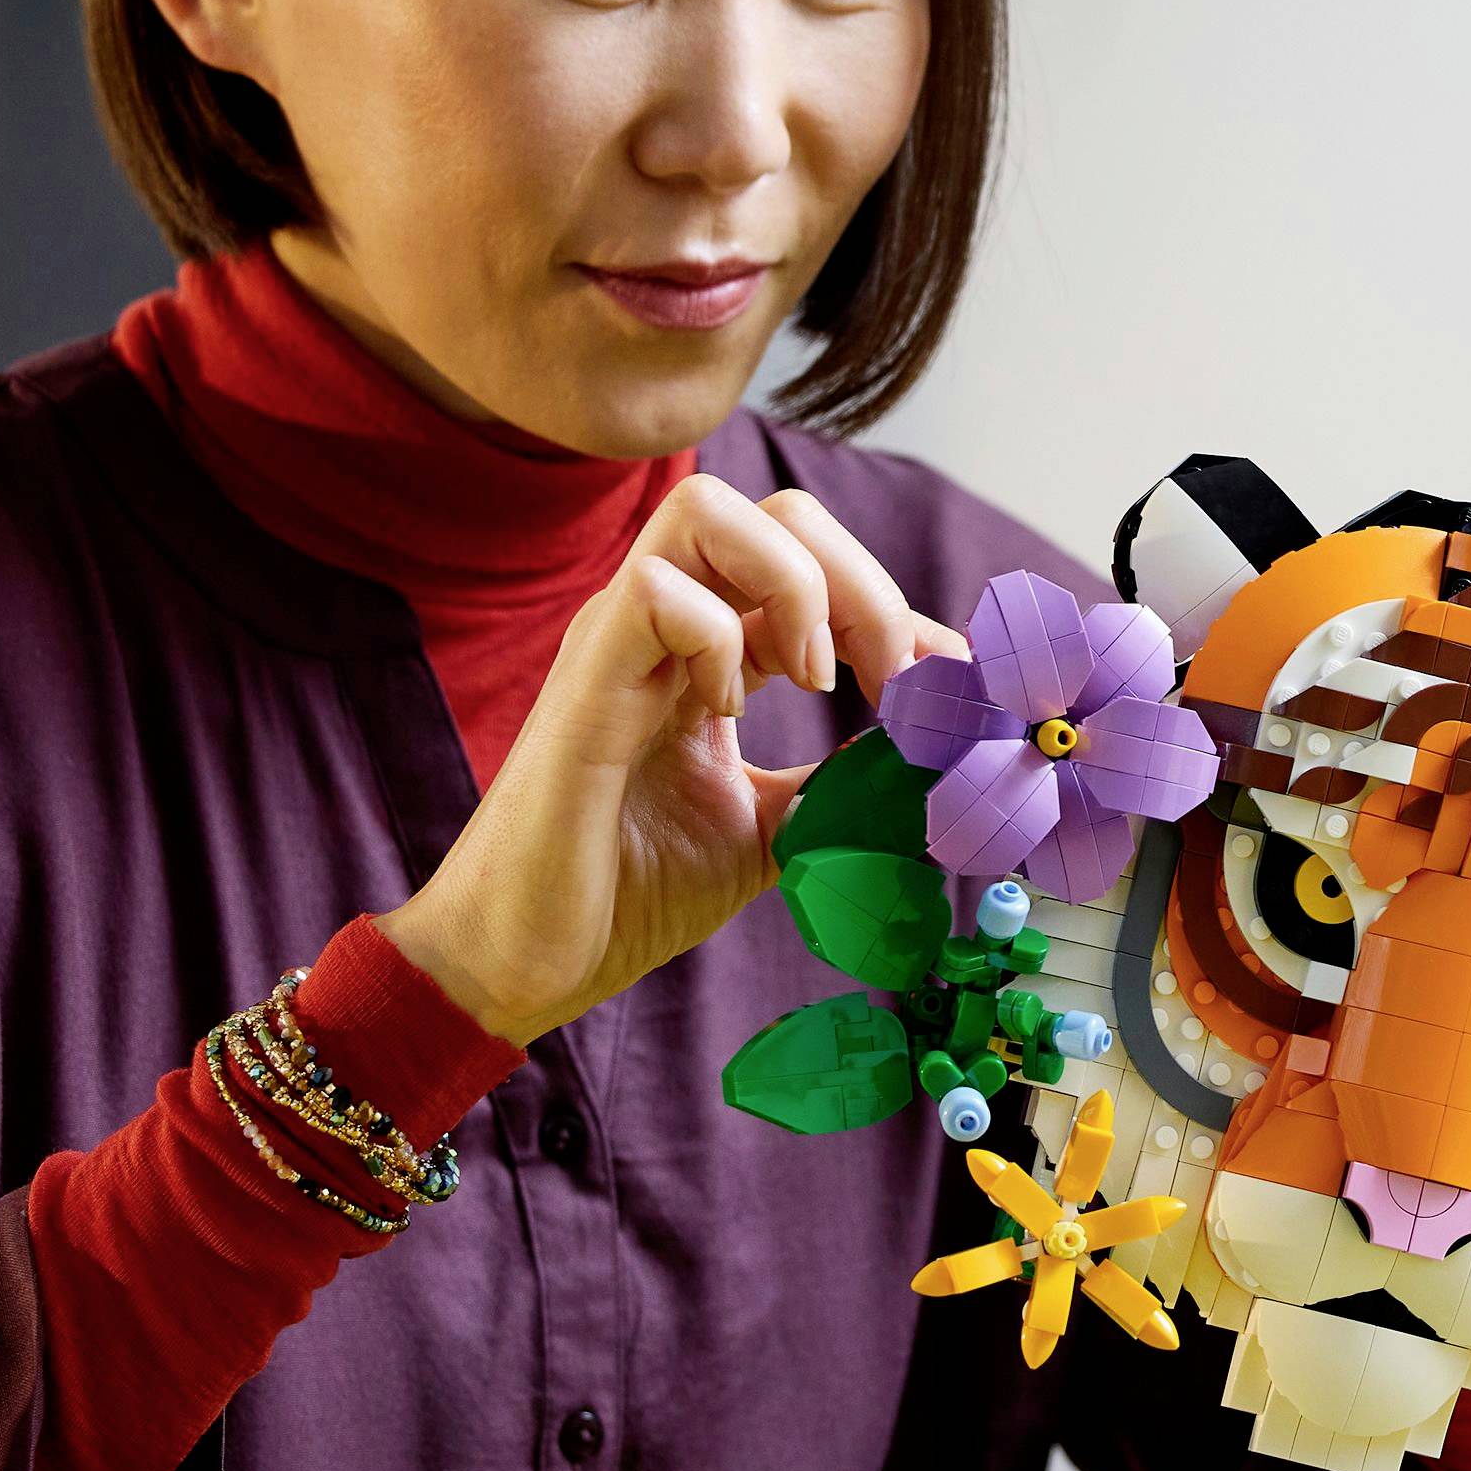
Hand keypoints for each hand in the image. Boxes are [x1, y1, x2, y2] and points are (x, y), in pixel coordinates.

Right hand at [376, 476, 962, 1044]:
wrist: (524, 963)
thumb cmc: (632, 892)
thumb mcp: (776, 831)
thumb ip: (845, 785)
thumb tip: (936, 756)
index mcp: (710, 649)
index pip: (816, 566)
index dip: (897, 615)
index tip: (945, 694)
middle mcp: (662, 623)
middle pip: (778, 510)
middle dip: (864, 582)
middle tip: (894, 683)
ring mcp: (618, 639)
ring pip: (707, 507)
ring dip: (795, 584)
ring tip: (818, 680)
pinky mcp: (582, 681)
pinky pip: (653, 588)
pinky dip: (717, 637)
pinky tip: (730, 712)